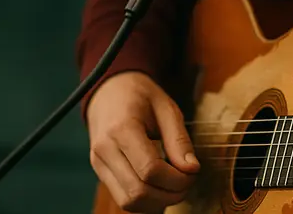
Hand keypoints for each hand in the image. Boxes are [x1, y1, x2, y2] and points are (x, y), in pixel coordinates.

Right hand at [86, 71, 199, 212]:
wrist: (109, 91)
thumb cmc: (141, 96)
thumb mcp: (167, 108)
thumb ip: (179, 139)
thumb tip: (192, 169)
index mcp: (121, 129)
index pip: (150, 170)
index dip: (176, 179)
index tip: (193, 172)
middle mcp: (104, 150)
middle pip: (138, 192)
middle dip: (170, 194)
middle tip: (188, 182)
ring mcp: (98, 164)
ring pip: (128, 202)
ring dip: (157, 202)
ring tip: (175, 186)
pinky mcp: (100, 173)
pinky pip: (123, 198)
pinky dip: (145, 200)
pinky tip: (160, 187)